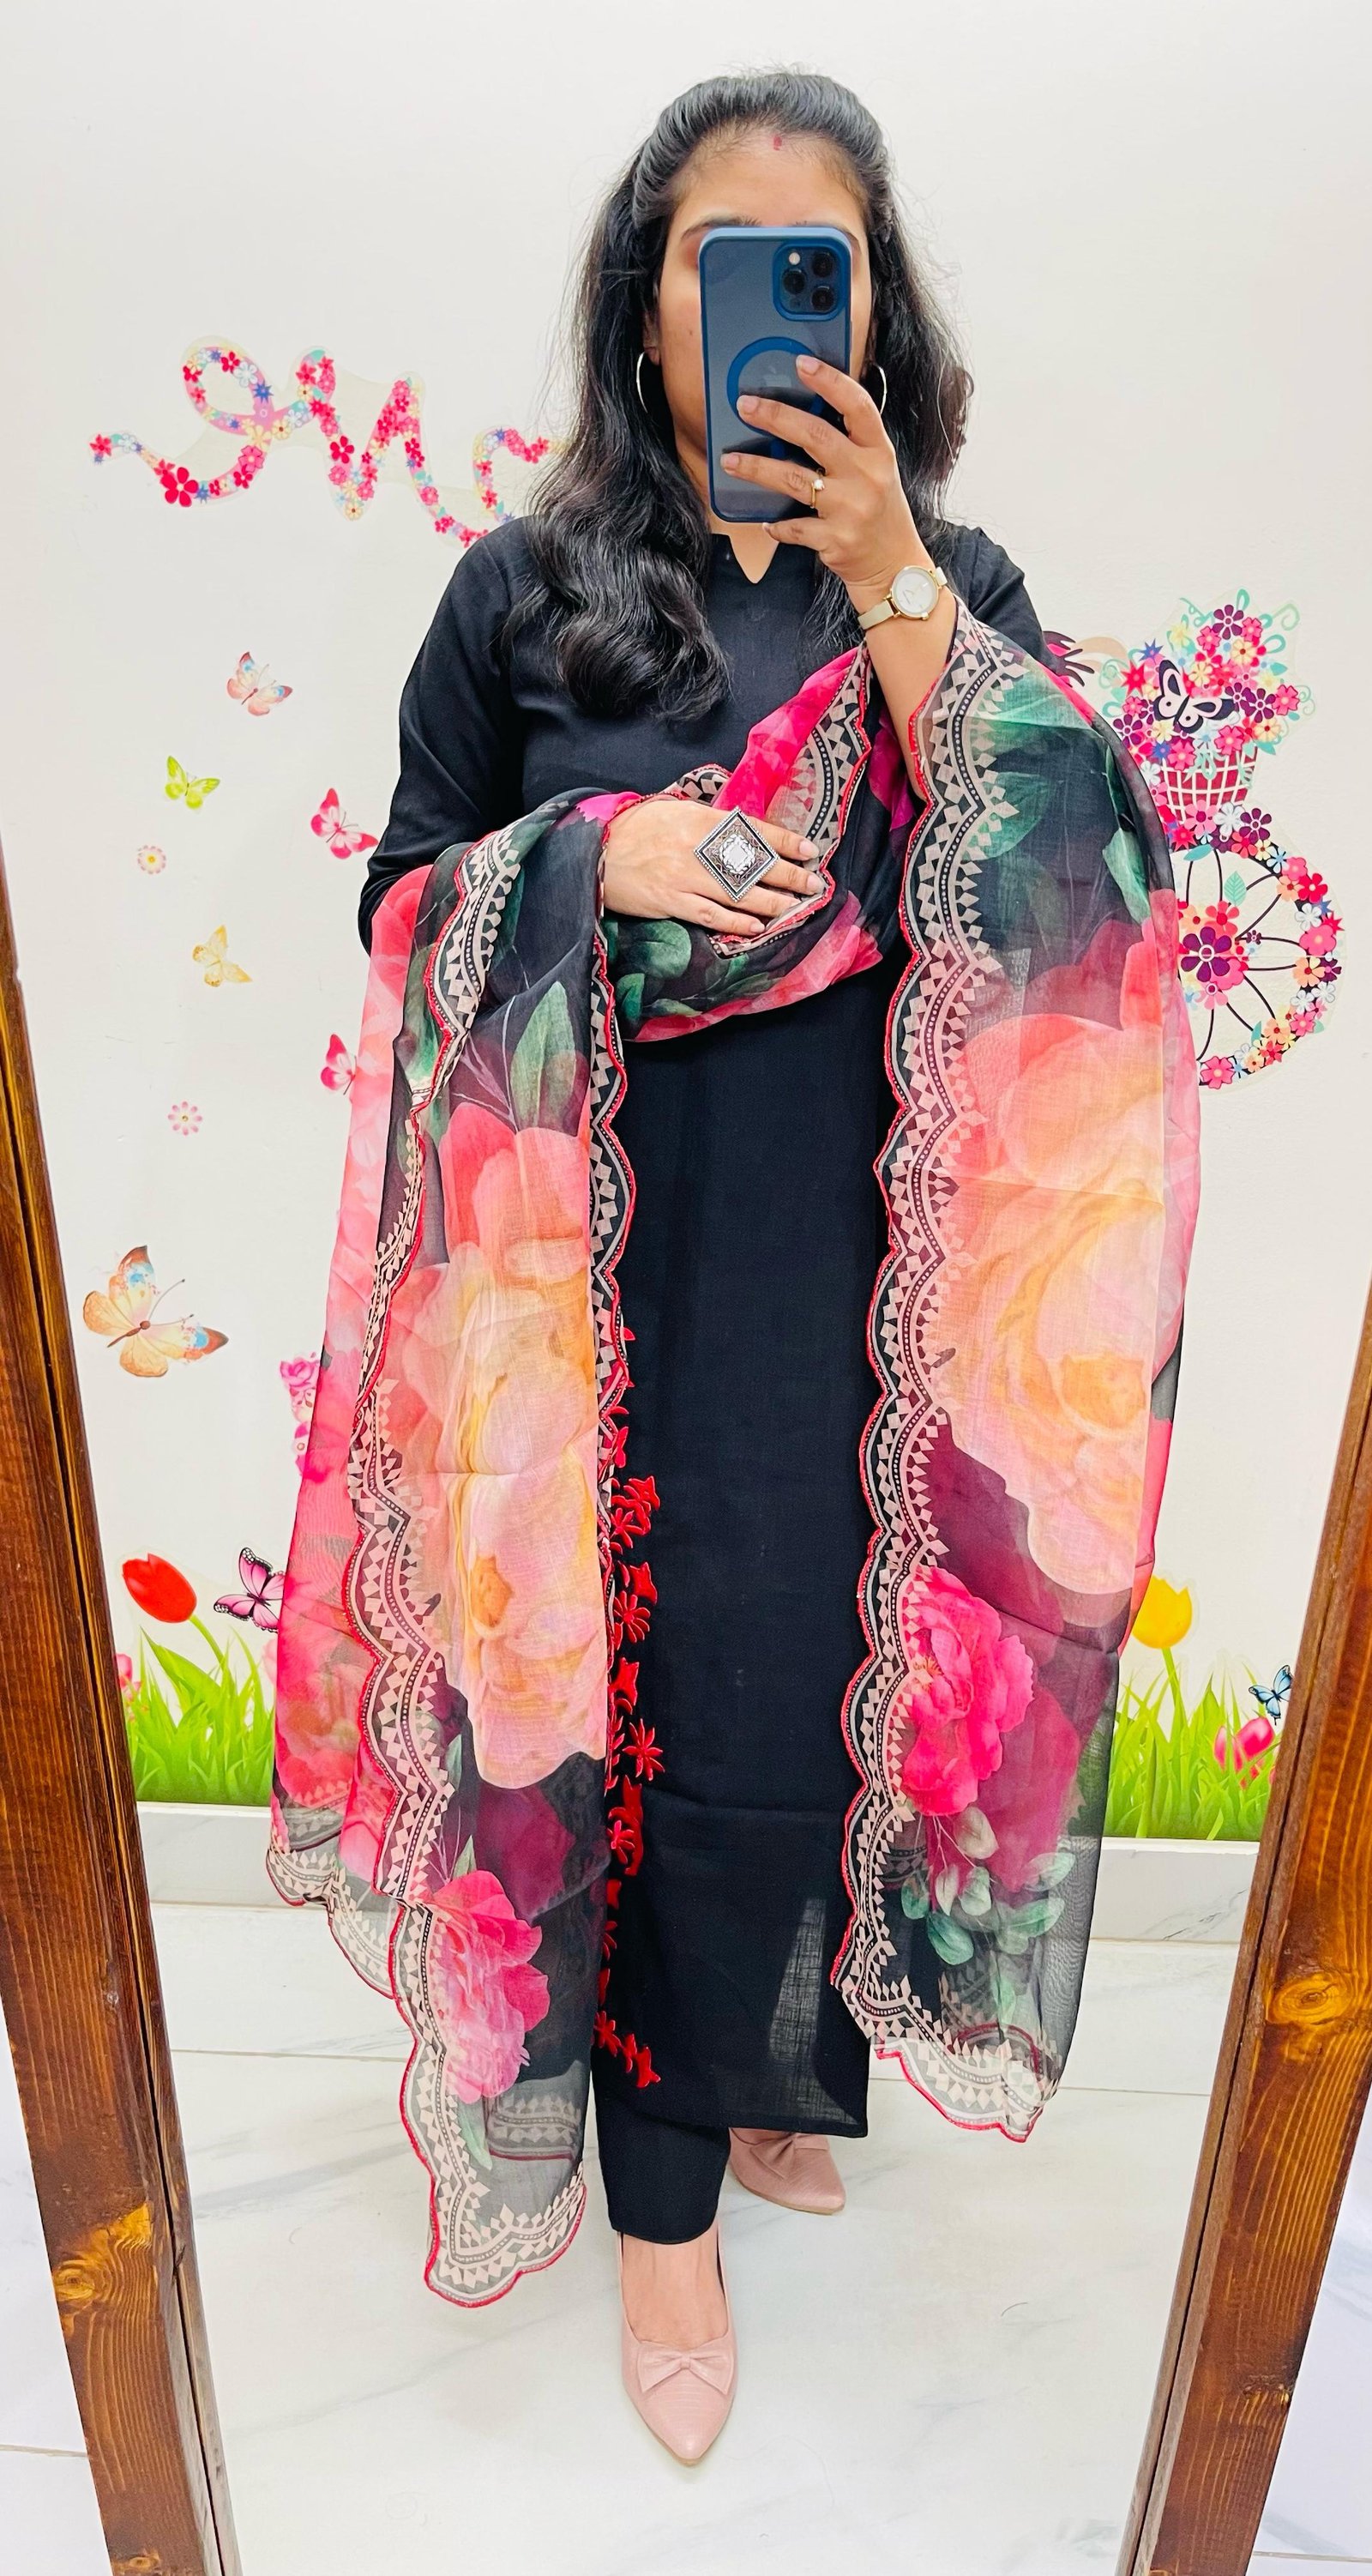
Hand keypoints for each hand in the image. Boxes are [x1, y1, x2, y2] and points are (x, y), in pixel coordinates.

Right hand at [602, 795, 823, 938]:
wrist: (595, 851)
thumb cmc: (635, 828)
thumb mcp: (673, 810)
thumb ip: (708, 821)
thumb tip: (743, 830)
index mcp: (701, 820)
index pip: (753, 831)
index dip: (785, 842)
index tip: (810, 851)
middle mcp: (698, 848)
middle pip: (753, 864)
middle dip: (788, 875)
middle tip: (813, 885)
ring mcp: (685, 877)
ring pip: (738, 893)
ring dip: (771, 902)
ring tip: (794, 907)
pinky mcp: (671, 902)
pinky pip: (711, 915)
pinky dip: (736, 923)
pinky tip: (757, 926)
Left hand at [721, 354, 928, 611]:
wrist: (895, 565)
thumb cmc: (879, 511)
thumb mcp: (877, 470)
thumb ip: (850, 444)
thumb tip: (802, 413)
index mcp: (879, 451)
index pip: (857, 406)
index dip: (830, 381)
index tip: (801, 363)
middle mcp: (867, 476)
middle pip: (816, 436)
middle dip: (776, 417)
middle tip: (745, 405)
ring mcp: (851, 509)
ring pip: (794, 480)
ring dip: (757, 468)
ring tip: (730, 460)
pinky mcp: (835, 540)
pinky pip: (794, 527)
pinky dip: (777, 524)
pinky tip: (766, 520)